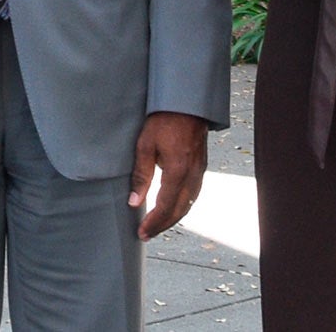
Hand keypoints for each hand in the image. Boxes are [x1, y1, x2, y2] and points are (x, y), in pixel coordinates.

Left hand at [129, 111, 207, 240]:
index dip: (154, 222)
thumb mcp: (145, 145)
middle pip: (180, 210)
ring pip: (189, 204)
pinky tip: (172, 207)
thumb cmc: (163, 120)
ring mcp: (200, 171)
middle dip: (163, 225)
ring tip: (157, 225)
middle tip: (146, 234)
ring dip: (173, 217)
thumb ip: (141, 175)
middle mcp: (193, 174)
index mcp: (178, 170)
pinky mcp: (201, 166)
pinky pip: (194, 193)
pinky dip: (182, 205)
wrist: (187, 103)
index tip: (141, 232)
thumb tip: (134, 202)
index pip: (166, 206)